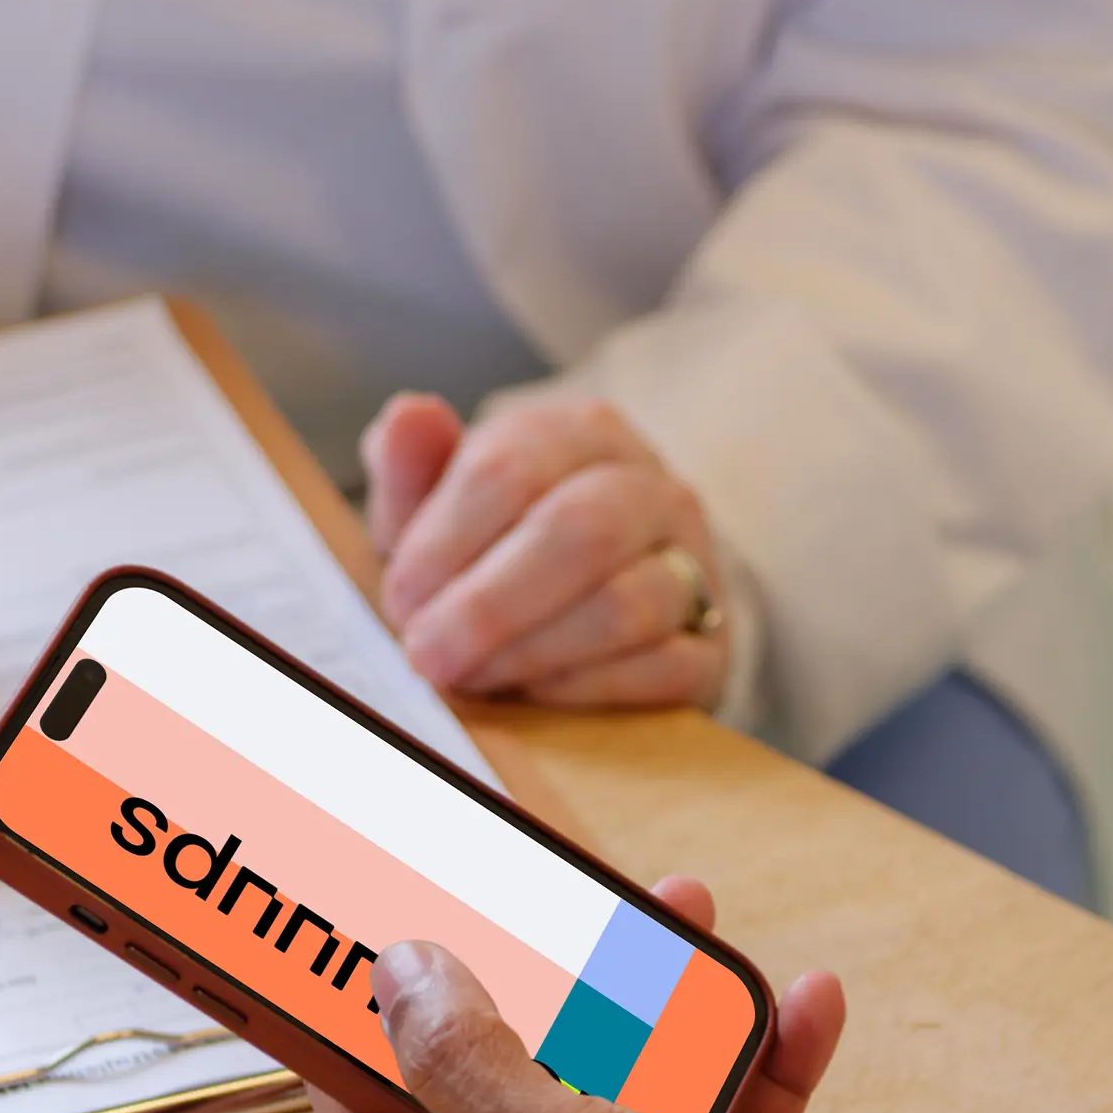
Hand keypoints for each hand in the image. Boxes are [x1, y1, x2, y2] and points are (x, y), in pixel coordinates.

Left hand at [318, 895, 885, 1112]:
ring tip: (699, 929)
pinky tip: (795, 1014)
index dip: (371, 998)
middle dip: (554, 981)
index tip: (394, 913)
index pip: (359, 1095)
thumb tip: (393, 976)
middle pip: (496, 1088)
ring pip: (603, 1109)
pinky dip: (737, 1084)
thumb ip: (467, 1060)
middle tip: (578, 903)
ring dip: (660, 1017)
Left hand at [360, 390, 732, 713]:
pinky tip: (536, 697)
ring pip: (627, 604)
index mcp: (583, 434)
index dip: (445, 539)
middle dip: (490, 603)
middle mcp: (653, 490)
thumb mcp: (441, 507)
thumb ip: (415, 467)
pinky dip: (589, 688)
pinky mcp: (711, 647)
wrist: (590, 613)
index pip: (511, 467)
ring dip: (533, 650)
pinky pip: (665, 668)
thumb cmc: (498, 550)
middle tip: (428, 655)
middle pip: (580, 529)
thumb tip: (409, 415)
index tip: (401, 600)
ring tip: (475, 678)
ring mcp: (695, 566)